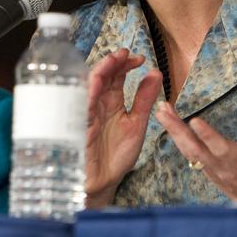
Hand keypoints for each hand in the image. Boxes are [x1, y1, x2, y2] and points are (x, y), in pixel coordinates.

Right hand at [85, 48, 162, 207]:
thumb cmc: (117, 155)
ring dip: (100, 72)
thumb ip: (145, 99)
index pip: (117, 76)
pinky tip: (97, 82)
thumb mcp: (137, 123)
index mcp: (112, 102)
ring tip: (112, 60)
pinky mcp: (81, 126)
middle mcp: (99, 104)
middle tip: (125, 54)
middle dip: (112, 62)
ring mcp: (88, 113)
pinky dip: (89, 93)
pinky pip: (82, 106)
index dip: (126, 64)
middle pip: (103, 76)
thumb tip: (155, 73)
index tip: (140, 59)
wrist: (104, 182)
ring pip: (90, 86)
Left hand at [155, 98, 236, 198]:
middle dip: (176, 128)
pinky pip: (191, 157)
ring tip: (161, 113)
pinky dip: (180, 142)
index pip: (221, 148)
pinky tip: (171, 128)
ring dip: (174, 132)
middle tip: (162, 110)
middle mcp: (222, 167)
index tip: (194, 121)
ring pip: (189, 152)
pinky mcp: (210, 173)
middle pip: (195, 148)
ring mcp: (213, 171)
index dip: (208, 136)